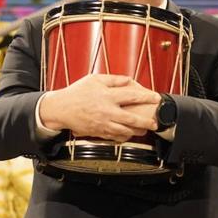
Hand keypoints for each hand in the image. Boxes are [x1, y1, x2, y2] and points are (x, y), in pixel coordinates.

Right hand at [39, 74, 160, 141]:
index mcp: (107, 96)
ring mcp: (103, 123)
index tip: (156, 98)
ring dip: (137, 131)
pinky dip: (124, 137)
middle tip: (155, 122)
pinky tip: (129, 134)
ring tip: (144, 129)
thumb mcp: (95, 79)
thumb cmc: (77, 92)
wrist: (61, 109)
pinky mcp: (98, 132)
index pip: (132, 96)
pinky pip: (115, 137)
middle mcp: (107, 111)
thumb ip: (114, 79)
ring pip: (125, 131)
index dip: (146, 97)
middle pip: (132, 119)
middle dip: (146, 122)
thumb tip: (129, 80)